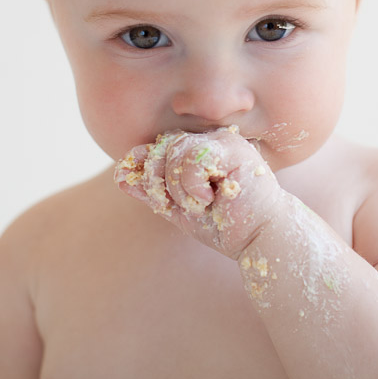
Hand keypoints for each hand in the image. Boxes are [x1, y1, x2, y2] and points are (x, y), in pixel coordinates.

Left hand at [114, 126, 284, 258]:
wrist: (258, 239)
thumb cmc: (224, 225)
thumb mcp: (178, 208)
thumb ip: (152, 191)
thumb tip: (119, 176)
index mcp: (198, 150)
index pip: (158, 146)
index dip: (145, 166)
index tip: (156, 195)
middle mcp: (210, 139)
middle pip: (161, 147)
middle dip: (160, 182)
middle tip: (186, 204)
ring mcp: (222, 141)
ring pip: (174, 152)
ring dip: (179, 188)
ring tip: (203, 202)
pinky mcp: (233, 149)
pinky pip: (192, 158)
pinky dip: (193, 185)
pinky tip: (212, 197)